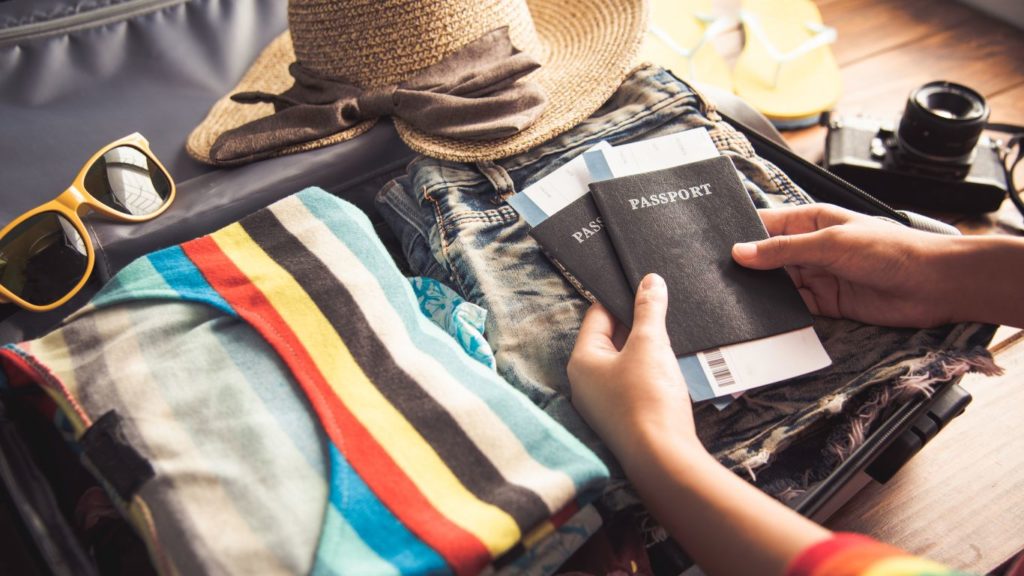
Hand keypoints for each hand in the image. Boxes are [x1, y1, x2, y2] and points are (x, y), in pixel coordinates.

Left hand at [567, 273, 700, 460]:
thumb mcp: (650, 344)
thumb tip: (650, 281)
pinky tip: (667, 367)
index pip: (596, 316)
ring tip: (669, 336)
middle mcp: (585, 383)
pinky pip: (632, 383)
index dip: (621, 298)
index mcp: (581, 361)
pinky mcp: (622, 418)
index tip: (642, 285)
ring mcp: (602, 403)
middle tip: (661, 308)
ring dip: (645, 349)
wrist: (663, 457)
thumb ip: (649, 309)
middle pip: (609, 339)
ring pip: (623, 362)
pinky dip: (648, 371)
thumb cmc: (648, 399)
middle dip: (636, 324)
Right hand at [732, 204, 961, 327]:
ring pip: (777, 284)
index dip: (740, 234)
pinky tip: (758, 316)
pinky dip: (777, 311)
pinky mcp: (826, 304)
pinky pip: (793, 307)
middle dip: (745, 267)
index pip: (766, 225)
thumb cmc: (891, 250)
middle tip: (713, 277)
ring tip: (729, 298)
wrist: (934, 285)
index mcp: (811, 220)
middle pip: (768, 257)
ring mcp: (818, 276)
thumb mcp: (830, 243)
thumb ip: (784, 250)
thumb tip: (741, 253)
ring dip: (759, 291)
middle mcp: (811, 247)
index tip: (711, 246)